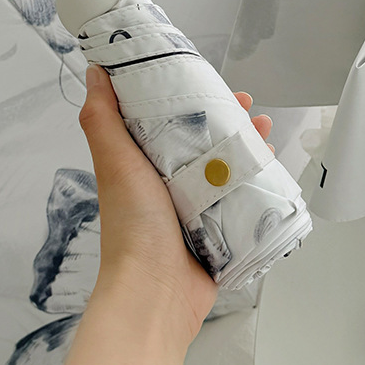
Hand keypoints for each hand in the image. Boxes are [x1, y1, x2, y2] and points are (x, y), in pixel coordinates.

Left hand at [78, 64, 272, 346]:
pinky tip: (270, 167)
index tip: (207, 80)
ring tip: (265, 131)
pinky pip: (241, 197)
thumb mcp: (115, 162)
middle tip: (248, 105)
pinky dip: (257, 180)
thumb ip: (103, 119)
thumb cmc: (134, 227)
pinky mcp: (218, 229)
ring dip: (247, 146)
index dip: (188, 98)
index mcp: (143, 166)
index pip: (168, 121)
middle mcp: (168, 185)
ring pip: (226, 166)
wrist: (156, 291)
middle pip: (203, 141)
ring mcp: (196, 208)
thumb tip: (94, 73)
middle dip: (227, 119)